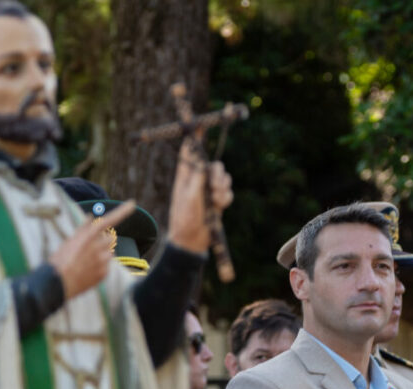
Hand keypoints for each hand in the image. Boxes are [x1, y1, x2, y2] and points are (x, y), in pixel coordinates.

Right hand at [49, 200, 135, 299]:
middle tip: (88, 250)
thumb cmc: (61, 260)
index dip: (122, 212)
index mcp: (89, 236)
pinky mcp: (105, 272)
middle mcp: (98, 246)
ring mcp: (103, 260)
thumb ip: (83, 229)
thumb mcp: (69, 241)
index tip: (133, 204)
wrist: (58, 283)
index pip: (109, 220)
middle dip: (102, 242)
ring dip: (102, 254)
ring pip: (109, 253)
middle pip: (108, 239)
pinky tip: (88, 270)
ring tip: (86, 262)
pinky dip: (101, 266)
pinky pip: (107, 265)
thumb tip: (90, 217)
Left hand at [167, 137, 232, 253]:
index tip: (201, 124)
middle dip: (217, 173)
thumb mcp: (189, 196)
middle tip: (214, 184)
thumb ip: (197, 178)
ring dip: (222, 187)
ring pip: (223, 177)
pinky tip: (219, 206)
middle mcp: (198, 180)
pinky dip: (225, 197)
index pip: (191, 152)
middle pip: (213, 164)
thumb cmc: (185, 218)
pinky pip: (228, 191)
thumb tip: (204, 162)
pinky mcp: (218, 200)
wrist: (192, 240)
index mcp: (185, 175)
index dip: (195, 138)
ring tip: (216, 199)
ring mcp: (208, 190)